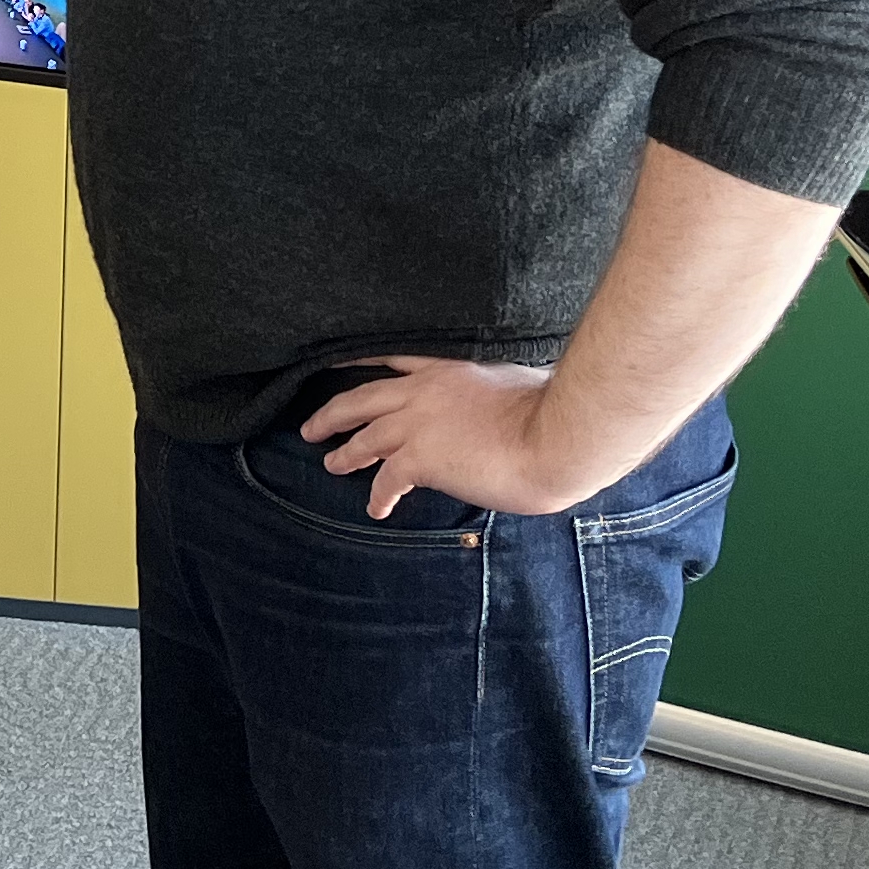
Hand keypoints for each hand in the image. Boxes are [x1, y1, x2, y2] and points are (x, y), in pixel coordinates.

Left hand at [300, 359, 624, 519]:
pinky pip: (386, 478)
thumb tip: (504, 398)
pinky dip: (378, 495)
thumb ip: (494, 388)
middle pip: (361, 398)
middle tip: (313, 426)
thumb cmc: (552, 413)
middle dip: (333, 413)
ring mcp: (417, 423)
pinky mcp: (420, 458)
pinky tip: (376, 508)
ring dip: (345, 453)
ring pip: (365, 437)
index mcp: (447, 369)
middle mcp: (423, 391)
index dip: (360, 363)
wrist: (556, 436)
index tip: (336, 365)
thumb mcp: (515, 382)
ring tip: (331, 464)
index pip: (392, 359)